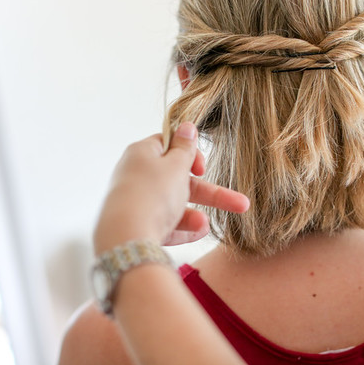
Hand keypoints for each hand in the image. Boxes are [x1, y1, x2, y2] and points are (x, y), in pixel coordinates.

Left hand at [93, 122, 249, 254]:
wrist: (125, 238)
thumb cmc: (152, 195)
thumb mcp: (176, 166)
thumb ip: (185, 148)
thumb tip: (186, 126)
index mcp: (141, 154)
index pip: (167, 145)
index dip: (189, 153)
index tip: (202, 167)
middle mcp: (136, 177)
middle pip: (178, 180)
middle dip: (208, 193)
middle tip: (238, 202)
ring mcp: (135, 203)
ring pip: (172, 206)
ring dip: (193, 216)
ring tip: (205, 225)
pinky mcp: (136, 226)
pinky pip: (164, 225)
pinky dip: (181, 229)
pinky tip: (198, 233)